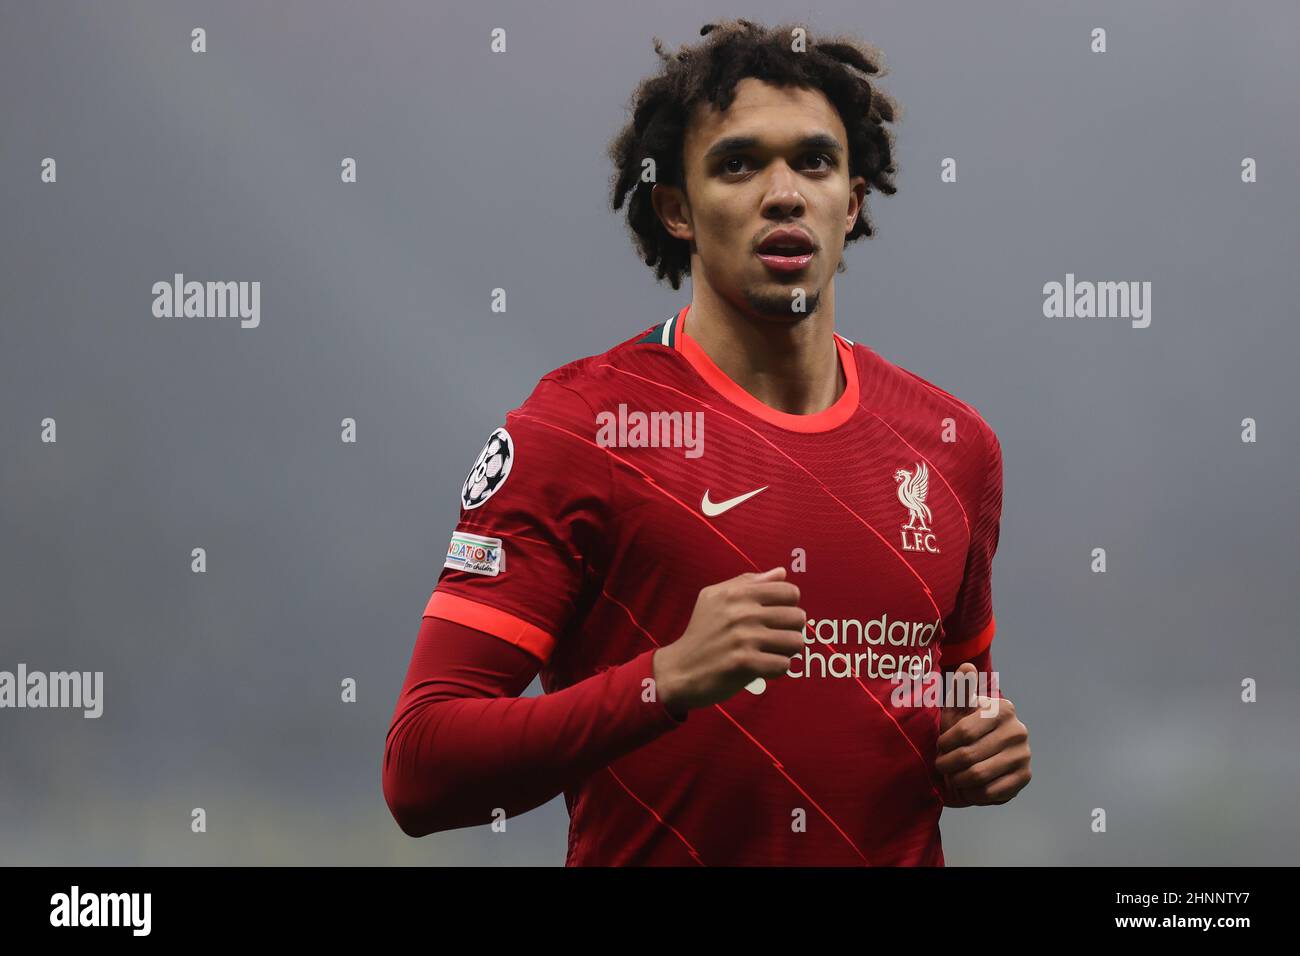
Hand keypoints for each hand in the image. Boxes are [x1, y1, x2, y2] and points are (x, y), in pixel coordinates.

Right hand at [652, 566, 805, 714]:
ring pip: (795, 642)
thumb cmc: (701, 632)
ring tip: (772, 652)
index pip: (790, 592)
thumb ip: (749, 582)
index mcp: (737, 593)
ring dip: (787, 650)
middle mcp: (742, 613)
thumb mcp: (716, 598)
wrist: (679, 669)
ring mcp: (744, 639)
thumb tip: (781, 572)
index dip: (789, 605)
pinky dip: (777, 668)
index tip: (776, 616)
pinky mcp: (744, 664)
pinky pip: (783, 665)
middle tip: (775, 637)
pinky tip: (763, 666)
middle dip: (791, 629)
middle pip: (798, 617)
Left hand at [934, 662, 1030, 805]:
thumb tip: (966, 667)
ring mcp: (1024, 755)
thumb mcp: (957, 709)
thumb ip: (961, 689)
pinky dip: (974, 793)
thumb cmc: (962, 729)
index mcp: (1003, 709)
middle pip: (969, 755)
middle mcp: (1018, 731)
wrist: (979, 758)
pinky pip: (992, 792)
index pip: (964, 731)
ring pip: (979, 775)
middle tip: (940, 765)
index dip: (945, 743)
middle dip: (948, 764)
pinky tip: (968, 787)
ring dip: (958, 779)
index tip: (938, 746)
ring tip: (951, 776)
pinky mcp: (1025, 777)